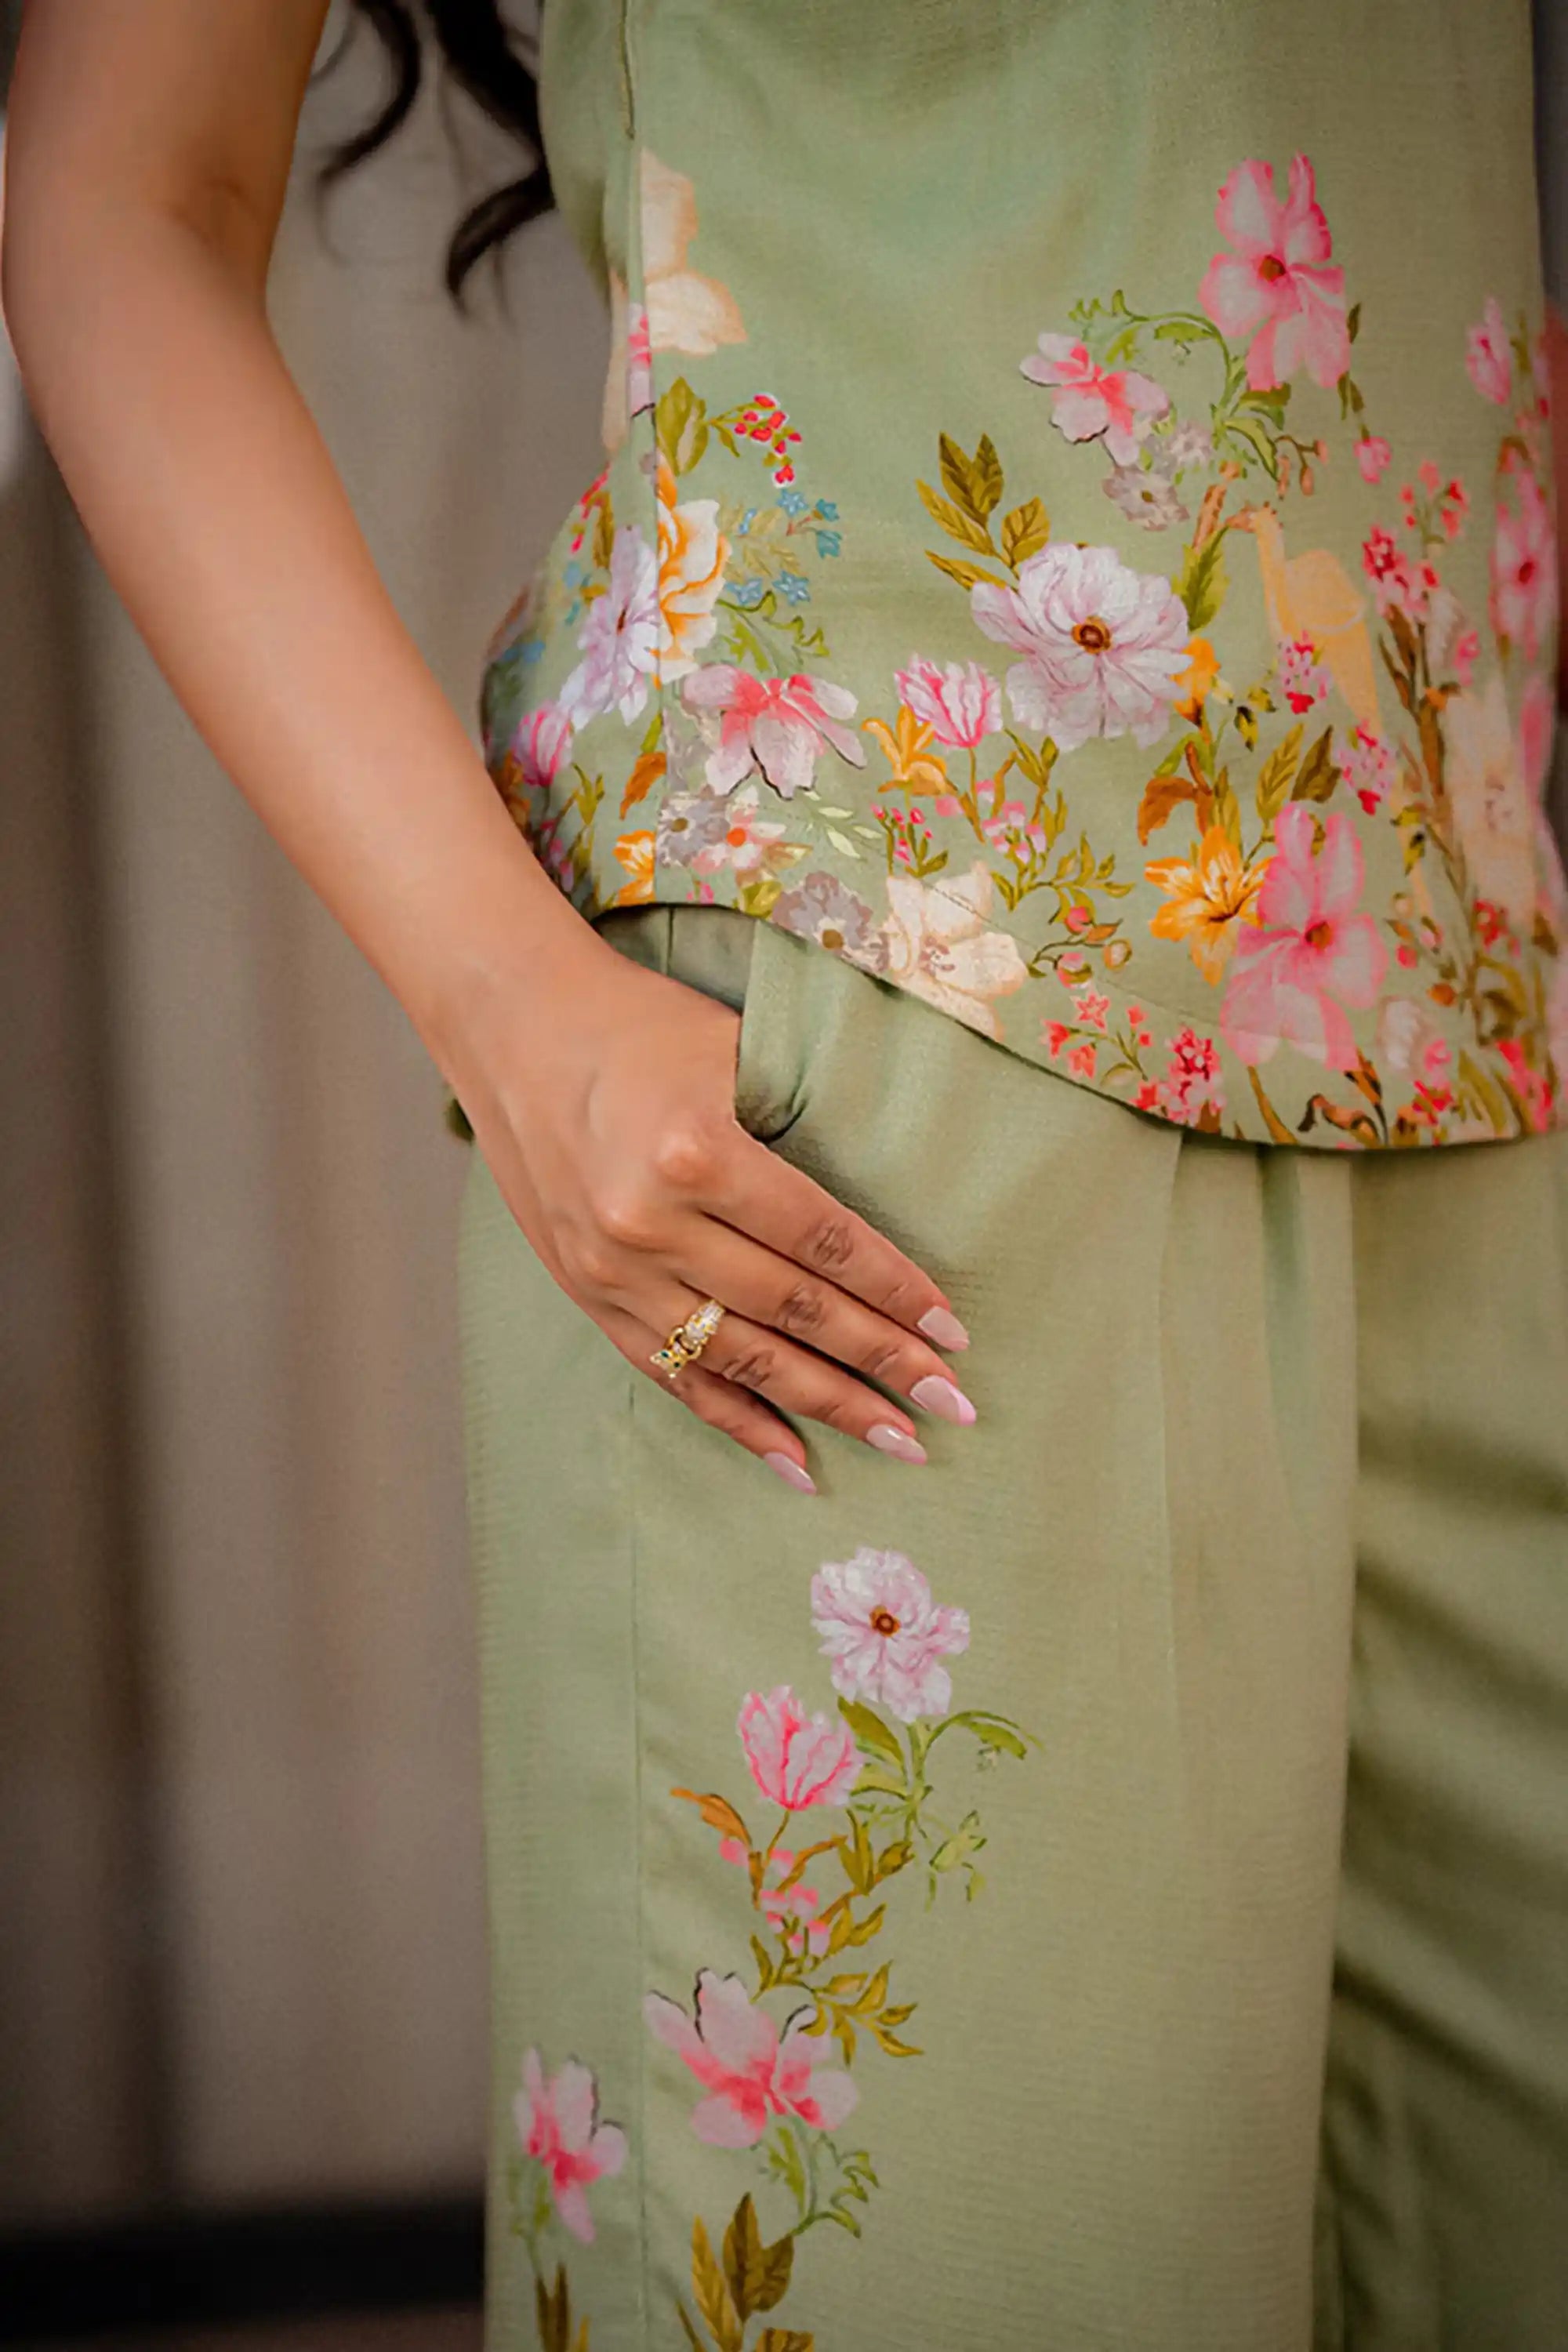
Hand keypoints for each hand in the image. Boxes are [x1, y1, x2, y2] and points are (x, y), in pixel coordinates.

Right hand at [444, 930, 973, 1491]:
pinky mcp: (589, 1295)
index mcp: (696, 1154)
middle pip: (792, 1311)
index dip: (896, 1292)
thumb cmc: (639, 1024)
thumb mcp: (734, 1047)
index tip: (953, 1334)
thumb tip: (892, 1207)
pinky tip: (797, 1462)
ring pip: (741, 1359)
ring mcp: (613, 1270)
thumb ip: (803, 1122)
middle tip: (951, 1404)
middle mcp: (649, 1224)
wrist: (512, 1026)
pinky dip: (739, 1422)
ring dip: (826, 1406)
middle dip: (881, 1363)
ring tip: (898, 1440)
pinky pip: (674, 1376)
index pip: (823, 1243)